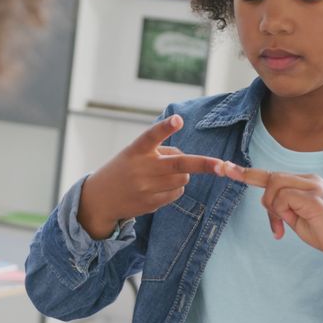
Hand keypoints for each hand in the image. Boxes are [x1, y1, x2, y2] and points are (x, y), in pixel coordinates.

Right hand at [78, 115, 223, 238]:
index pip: (151, 135)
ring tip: (163, 174)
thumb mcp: (133, 154)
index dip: (165, 127)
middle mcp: (142, 168)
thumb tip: (187, 159)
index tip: (178, 119)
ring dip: (183, 174)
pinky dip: (176, 187)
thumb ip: (159, 151)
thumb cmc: (123, 170)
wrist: (100, 200)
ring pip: (183, 178)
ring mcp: (147, 187)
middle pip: (179, 164)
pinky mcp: (151, 203)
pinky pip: (177, 192)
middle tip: (222, 165)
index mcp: (136, 150)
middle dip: (204, 164)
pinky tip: (158, 187)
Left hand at [220, 163, 322, 263]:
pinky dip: (282, 213)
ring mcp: (312, 186)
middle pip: (270, 179)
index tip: (225, 168)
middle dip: (267, 204)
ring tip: (287, 226)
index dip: (247, 173)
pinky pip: (283, 198)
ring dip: (275, 210)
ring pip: (274, 186)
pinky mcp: (313, 197)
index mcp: (305, 182)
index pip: (272, 174)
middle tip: (278, 227)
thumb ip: (283, 206)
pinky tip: (292, 224)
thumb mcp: (298, 218)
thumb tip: (268, 201)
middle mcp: (308, 179)